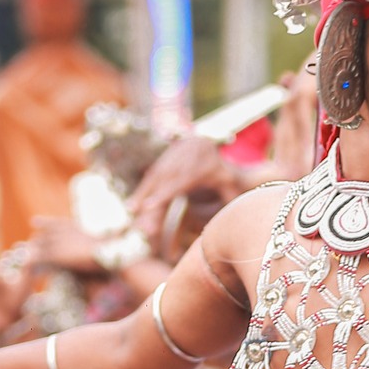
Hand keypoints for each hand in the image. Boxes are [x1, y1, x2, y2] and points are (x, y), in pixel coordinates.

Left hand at [26, 215, 109, 274]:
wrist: (111, 253)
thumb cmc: (115, 250)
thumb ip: (101, 242)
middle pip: (44, 235)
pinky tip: (26, 267)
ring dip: (29, 252)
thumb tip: (114, 237)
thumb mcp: (108, 243)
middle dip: (35, 241)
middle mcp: (65, 232)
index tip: (34, 221)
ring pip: (38, 246)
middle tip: (24, 245)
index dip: (45, 223)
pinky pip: (39, 258)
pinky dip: (32, 262)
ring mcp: (60, 243)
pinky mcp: (56, 255)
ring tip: (20, 258)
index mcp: (76, 227)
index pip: (56, 223)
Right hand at [130, 132, 238, 254]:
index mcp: (199, 166)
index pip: (179, 182)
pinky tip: (133, 206)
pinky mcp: (161, 163)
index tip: (149, 206)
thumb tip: (236, 217)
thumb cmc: (218, 169)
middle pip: (163, 184)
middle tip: (143, 227)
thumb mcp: (228, 181)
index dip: (163, 193)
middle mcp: (181, 161)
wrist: (202, 142)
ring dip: (142, 197)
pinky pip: (149, 178)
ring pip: (153, 179)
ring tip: (133, 215)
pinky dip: (141, 191)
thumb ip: (231, 197)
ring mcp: (169, 160)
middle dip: (151, 204)